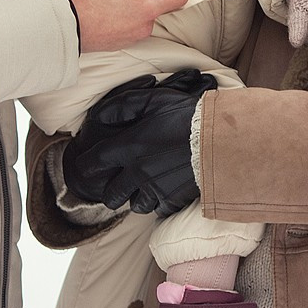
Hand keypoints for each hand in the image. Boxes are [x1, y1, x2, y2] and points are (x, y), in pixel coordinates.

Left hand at [60, 69, 216, 213]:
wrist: (222, 140)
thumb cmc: (188, 115)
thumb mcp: (154, 99)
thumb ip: (122, 106)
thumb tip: (99, 116)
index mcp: (130, 147)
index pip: (93, 164)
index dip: (85, 166)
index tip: (86, 166)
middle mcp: (138, 172)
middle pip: (111, 196)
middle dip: (110, 191)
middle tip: (116, 184)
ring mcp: (156, 189)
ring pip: (135, 205)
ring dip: (136, 197)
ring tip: (143, 187)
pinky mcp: (174, 199)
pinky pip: (158, 209)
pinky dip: (159, 202)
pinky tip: (164, 191)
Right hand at [61, 0, 187, 52]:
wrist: (63, 25)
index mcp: (148, 7)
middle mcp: (143, 26)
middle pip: (159, 6)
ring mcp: (130, 37)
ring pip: (142, 17)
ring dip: (135, 4)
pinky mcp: (116, 44)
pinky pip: (127, 26)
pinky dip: (122, 16)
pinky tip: (105, 6)